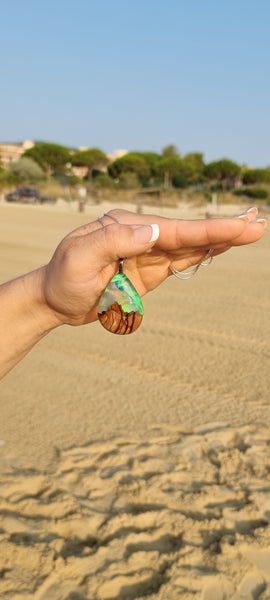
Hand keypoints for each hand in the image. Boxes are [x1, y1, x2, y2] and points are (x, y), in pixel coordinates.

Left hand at [42, 207, 265, 325]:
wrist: (55, 299)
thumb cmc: (63, 278)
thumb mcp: (78, 258)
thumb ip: (113, 240)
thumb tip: (153, 229)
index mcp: (125, 226)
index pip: (173, 230)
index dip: (207, 229)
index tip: (236, 226)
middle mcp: (141, 234)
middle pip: (189, 233)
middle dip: (224, 229)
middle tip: (258, 222)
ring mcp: (148, 252)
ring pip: (191, 244)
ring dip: (220, 237)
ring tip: (251, 229)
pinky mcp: (151, 270)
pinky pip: (182, 261)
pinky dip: (204, 252)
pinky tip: (222, 245)